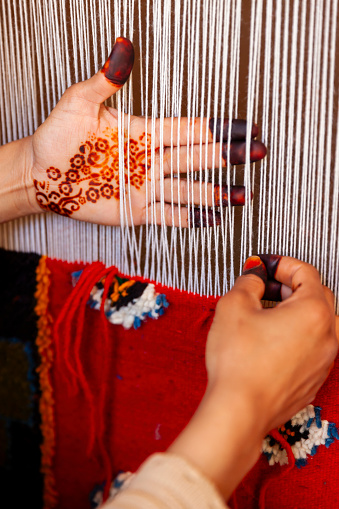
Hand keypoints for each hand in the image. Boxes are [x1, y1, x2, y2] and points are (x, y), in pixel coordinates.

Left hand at [28, 37, 265, 226]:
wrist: (40, 174)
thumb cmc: (56, 136)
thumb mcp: (79, 103)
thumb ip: (105, 81)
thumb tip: (123, 49)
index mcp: (144, 133)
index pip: (189, 129)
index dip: (219, 128)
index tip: (246, 127)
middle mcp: (151, 160)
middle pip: (199, 157)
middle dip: (229, 155)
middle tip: (258, 154)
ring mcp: (146, 186)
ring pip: (190, 190)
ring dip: (217, 192)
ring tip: (243, 195)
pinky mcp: (136, 211)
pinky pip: (170, 215)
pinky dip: (191, 217)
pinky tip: (213, 218)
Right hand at [169, 255, 337, 499]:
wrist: (239, 409)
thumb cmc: (239, 363)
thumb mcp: (234, 306)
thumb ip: (248, 282)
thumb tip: (254, 278)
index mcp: (313, 312)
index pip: (307, 273)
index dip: (283, 264)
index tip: (266, 266)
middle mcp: (326, 337)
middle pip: (317, 296)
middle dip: (291, 286)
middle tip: (267, 286)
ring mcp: (323, 361)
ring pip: (317, 324)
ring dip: (296, 311)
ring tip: (268, 313)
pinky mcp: (312, 379)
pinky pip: (312, 348)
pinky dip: (296, 336)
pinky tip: (270, 340)